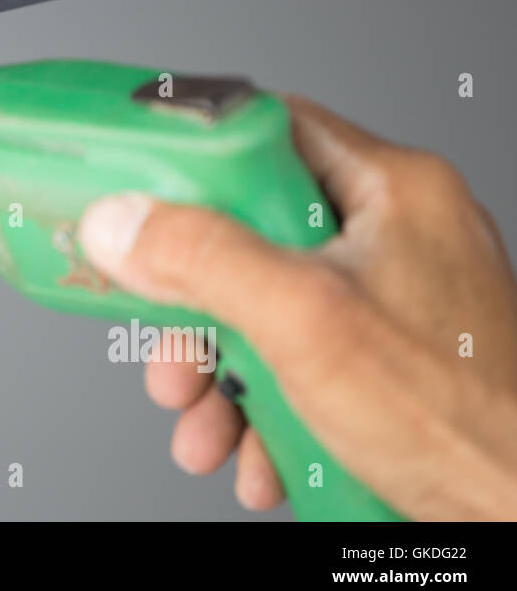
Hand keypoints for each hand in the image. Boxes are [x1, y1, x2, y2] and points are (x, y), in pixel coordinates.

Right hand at [79, 96, 516, 519]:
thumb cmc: (467, 423)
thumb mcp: (305, 322)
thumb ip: (204, 260)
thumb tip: (123, 222)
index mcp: (393, 192)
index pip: (271, 134)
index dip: (200, 165)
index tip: (145, 203)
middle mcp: (395, 235)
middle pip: (252, 237)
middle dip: (197, 312)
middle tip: (173, 355)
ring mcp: (392, 300)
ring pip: (267, 310)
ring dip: (221, 377)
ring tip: (208, 430)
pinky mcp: (387, 359)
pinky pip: (297, 361)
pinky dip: (264, 408)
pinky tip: (258, 455)